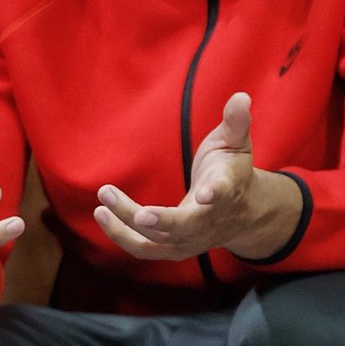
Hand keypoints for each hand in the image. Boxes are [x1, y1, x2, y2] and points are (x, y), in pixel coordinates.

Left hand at [94, 92, 301, 261]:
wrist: (241, 213)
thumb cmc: (232, 170)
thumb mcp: (237, 144)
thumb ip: (236, 122)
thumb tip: (240, 96)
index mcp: (228, 190)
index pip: (223, 193)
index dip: (215, 194)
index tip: (205, 193)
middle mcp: (209, 220)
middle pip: (186, 227)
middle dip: (162, 221)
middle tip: (138, 213)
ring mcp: (191, 238)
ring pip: (158, 239)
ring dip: (128, 225)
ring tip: (103, 201)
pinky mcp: (173, 248)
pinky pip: (144, 249)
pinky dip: (122, 236)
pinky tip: (103, 214)